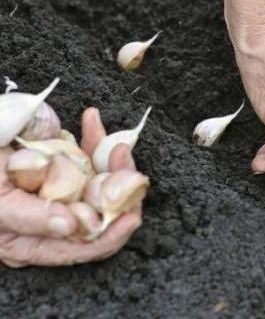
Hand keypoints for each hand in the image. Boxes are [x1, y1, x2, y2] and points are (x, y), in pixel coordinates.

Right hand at [0, 108, 141, 267]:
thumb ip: (30, 217)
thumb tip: (71, 226)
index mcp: (35, 241)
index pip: (85, 247)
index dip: (113, 234)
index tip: (133, 215)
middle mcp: (54, 220)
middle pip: (102, 210)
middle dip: (119, 184)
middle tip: (122, 158)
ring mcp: (60, 190)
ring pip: (101, 180)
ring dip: (110, 158)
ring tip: (112, 140)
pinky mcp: (59, 166)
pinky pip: (85, 155)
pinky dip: (91, 138)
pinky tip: (90, 118)